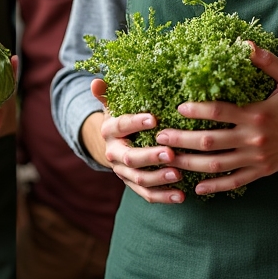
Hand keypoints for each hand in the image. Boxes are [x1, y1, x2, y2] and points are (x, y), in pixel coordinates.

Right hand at [88, 78, 184, 203]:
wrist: (114, 142)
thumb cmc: (122, 115)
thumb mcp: (114, 103)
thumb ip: (107, 93)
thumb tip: (96, 81)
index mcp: (109, 130)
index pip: (122, 125)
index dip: (136, 122)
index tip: (154, 119)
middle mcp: (114, 153)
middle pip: (130, 158)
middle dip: (151, 156)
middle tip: (171, 153)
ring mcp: (123, 172)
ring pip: (139, 179)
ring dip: (159, 178)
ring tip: (179, 174)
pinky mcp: (133, 185)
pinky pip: (147, 194)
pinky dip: (164, 196)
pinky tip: (181, 195)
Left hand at [154, 44, 277, 195]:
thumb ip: (266, 60)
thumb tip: (243, 43)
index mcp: (258, 114)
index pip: (220, 112)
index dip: (197, 110)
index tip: (178, 107)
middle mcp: (253, 138)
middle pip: (210, 142)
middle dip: (182, 139)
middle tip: (160, 136)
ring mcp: (257, 158)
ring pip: (217, 165)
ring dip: (190, 163)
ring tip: (169, 160)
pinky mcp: (262, 171)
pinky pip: (235, 182)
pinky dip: (215, 187)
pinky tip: (198, 188)